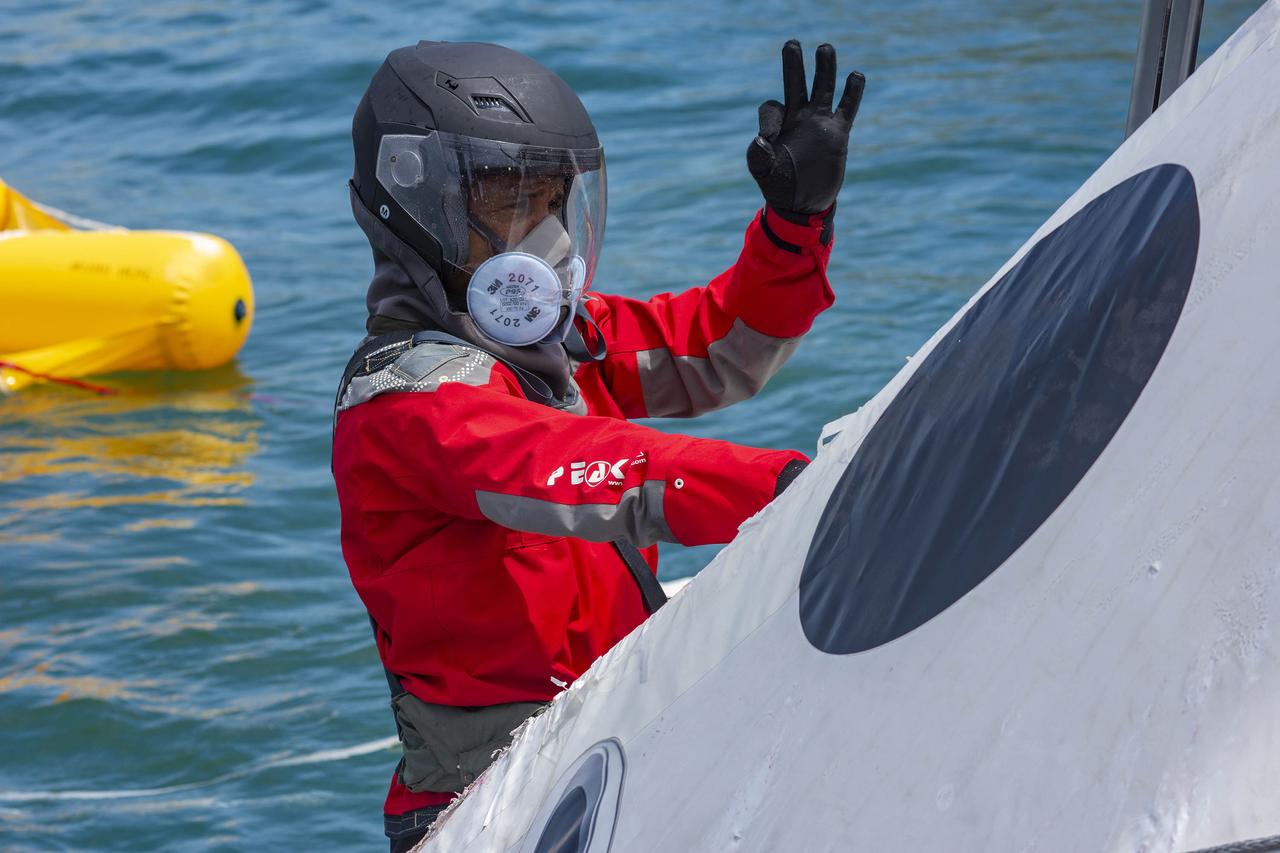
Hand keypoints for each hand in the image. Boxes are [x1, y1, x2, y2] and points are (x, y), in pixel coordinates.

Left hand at [747, 40, 864, 218]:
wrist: (802, 204)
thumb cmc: (778, 187)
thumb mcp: (763, 174)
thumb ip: (757, 157)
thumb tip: (760, 139)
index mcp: (776, 126)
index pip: (772, 108)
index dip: (769, 118)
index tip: (770, 137)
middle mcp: (797, 118)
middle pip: (795, 84)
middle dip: (793, 65)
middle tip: (791, 44)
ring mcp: (819, 123)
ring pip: (822, 88)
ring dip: (824, 69)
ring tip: (824, 48)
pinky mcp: (838, 133)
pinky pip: (847, 108)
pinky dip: (852, 93)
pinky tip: (856, 76)